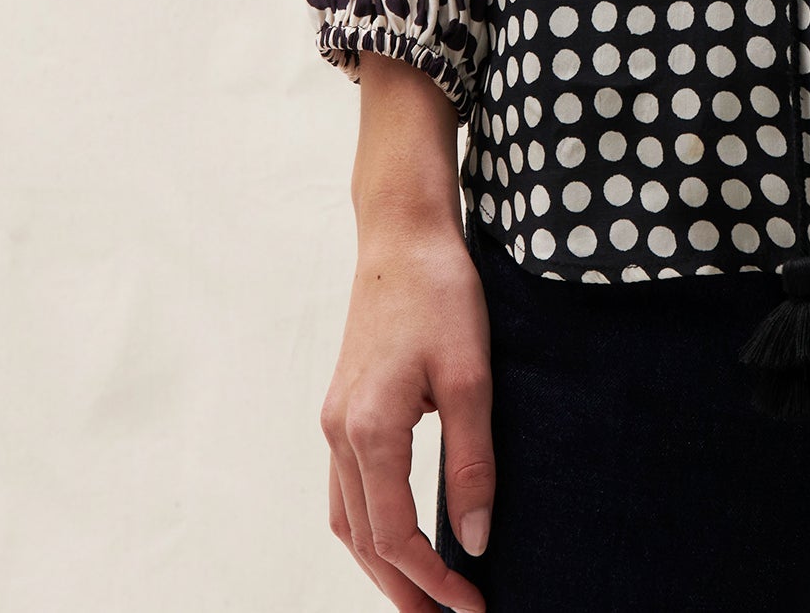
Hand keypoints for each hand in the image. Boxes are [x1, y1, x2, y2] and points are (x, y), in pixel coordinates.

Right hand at [322, 53, 494, 609]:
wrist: (402, 233)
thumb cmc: (441, 293)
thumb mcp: (471, 376)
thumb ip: (471, 461)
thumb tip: (474, 539)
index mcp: (369, 430)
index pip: (396, 536)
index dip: (434, 581)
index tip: (474, 606)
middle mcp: (340, 433)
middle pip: (364, 540)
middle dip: (403, 591)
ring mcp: (335, 420)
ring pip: (348, 520)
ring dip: (382, 566)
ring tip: (423, 599)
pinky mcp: (343, 406)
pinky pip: (347, 490)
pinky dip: (370, 528)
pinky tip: (398, 537)